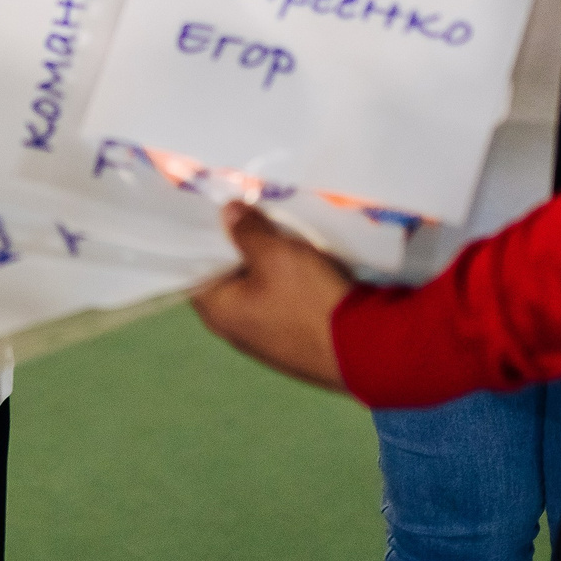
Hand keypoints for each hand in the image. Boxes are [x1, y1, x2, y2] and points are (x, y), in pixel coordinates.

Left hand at [190, 202, 356, 391]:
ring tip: (275, 230)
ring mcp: (265, 340)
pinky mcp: (293, 342)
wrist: (366, 350)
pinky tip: (299, 262)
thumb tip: (226, 213)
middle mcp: (234, 330)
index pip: (195, 268)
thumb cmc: (308, 300)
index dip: (204, 238)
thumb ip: (246, 230)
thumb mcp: (275, 253)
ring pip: (256, 289)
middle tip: (248, 212)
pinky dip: (285, 282)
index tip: (213, 210)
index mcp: (217, 312)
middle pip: (227, 278)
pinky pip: (280, 303)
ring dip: (265, 264)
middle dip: (237, 247)